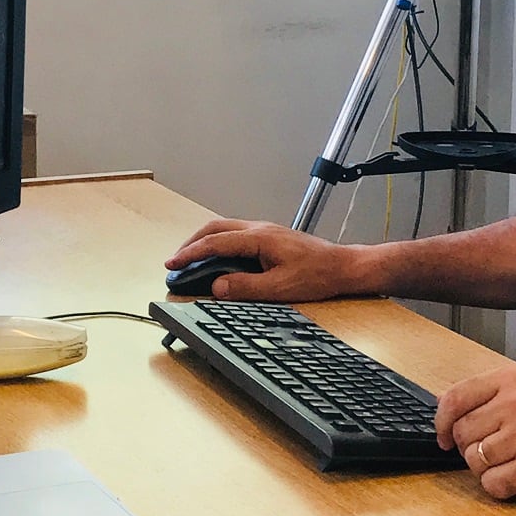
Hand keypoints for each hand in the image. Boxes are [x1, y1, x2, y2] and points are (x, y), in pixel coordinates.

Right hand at [165, 219, 366, 301]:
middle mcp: (260, 229)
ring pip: (226, 229)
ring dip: (205, 242)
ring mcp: (266, 231)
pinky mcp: (271, 239)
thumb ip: (246, 287)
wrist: (343, 266)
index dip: (191, 254)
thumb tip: (217, 287)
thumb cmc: (318, 274)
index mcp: (259, 237)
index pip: (216, 242)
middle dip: (192, 243)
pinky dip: (220, 244)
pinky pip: (237, 235)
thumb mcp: (280, 288)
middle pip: (216, 228)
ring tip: (191, 260)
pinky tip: (218, 259)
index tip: (173, 264)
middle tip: (175, 261)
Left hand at [433, 363, 515, 499]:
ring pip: (475, 460)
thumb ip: (499, 392)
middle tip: (490, 451)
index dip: (441, 421)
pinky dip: (499, 487)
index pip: (456, 398)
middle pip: (462, 432)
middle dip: (469, 446)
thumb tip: (455, 409)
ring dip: (486, 468)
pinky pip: (493, 484)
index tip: (442, 434)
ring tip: (509, 464)